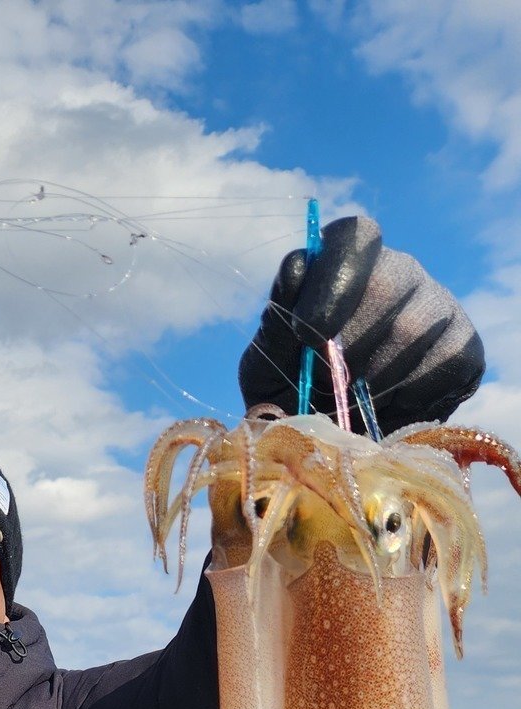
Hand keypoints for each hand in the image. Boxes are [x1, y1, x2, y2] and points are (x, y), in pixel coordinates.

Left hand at [238, 216, 484, 433]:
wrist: (334, 450)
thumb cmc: (294, 399)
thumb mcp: (266, 370)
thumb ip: (274, 326)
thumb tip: (298, 265)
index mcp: (344, 267)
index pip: (353, 237)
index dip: (334, 279)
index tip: (308, 332)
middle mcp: (398, 273)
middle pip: (386, 284)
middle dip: (348, 347)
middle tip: (328, 385)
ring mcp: (438, 307)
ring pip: (412, 329)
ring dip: (372, 381)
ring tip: (354, 403)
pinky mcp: (465, 348)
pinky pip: (442, 365)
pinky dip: (407, 399)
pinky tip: (389, 408)